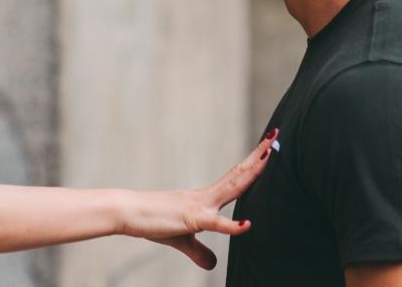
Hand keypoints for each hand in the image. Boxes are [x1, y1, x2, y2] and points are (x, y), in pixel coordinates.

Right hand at [117, 129, 277, 268]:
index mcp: (204, 198)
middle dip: (258, 156)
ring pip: (232, 187)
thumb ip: (199, 251)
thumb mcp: (181, 239)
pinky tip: (247, 225)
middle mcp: (205, 196)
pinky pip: (215, 223)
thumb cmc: (150, 222)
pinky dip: (232, 225)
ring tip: (269, 154)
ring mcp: (200, 205)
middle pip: (238, 174)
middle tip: (274, 136)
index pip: (234, 178)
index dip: (251, 164)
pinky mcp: (192, 220)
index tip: (266, 148)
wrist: (126, 212)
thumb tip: (212, 264)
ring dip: (252, 171)